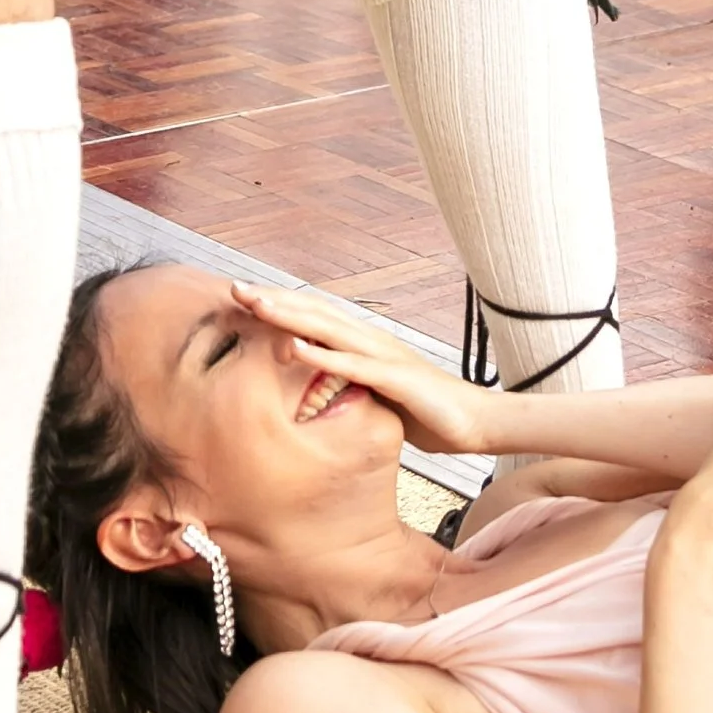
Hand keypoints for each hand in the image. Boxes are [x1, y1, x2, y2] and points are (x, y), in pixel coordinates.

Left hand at [231, 281, 494, 453]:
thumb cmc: (427, 413)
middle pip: (316, 314)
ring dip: (291, 316)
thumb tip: (318, 391)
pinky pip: (354, 364)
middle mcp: (372, 341)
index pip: (316, 319)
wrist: (477, 422)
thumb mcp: (377, 397)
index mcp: (365, 345)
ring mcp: (385, 357)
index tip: (243, 301)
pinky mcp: (397, 379)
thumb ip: (349, 387)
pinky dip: (322, 354)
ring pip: (330, 330)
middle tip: (235, 289)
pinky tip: (294, 346)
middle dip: (275, 301)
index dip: (281, 307)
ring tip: (255, 305)